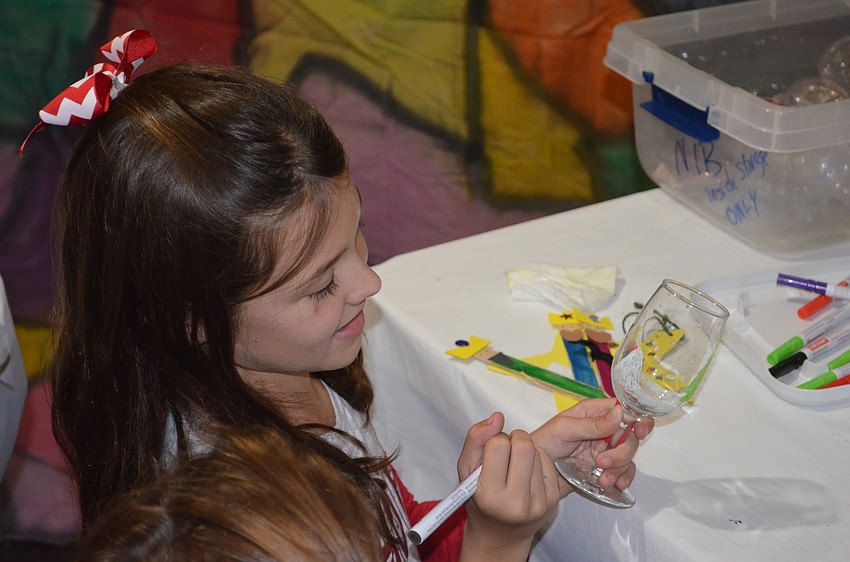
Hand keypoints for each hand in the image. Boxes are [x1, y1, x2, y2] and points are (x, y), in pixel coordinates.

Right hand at [458, 423, 559, 561]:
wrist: (499, 536)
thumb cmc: (479, 500)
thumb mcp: (466, 471)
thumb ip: (476, 440)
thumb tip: (497, 416)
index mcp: (490, 495)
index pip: (498, 444)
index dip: (493, 442)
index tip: (490, 454)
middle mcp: (516, 502)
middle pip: (524, 444)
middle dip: (514, 439)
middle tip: (506, 452)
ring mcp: (538, 503)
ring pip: (537, 451)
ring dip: (526, 451)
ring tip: (514, 467)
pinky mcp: (553, 501)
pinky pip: (549, 461)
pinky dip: (538, 460)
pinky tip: (527, 473)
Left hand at [530, 398, 653, 495]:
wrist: (531, 472)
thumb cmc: (543, 442)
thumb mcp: (563, 429)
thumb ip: (591, 424)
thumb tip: (619, 413)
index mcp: (593, 413)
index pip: (622, 410)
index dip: (636, 418)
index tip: (639, 430)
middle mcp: (603, 430)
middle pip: (629, 436)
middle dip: (622, 451)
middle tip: (602, 462)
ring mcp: (605, 451)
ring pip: (627, 456)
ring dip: (620, 468)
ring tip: (603, 479)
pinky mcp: (604, 469)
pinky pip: (623, 472)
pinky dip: (622, 479)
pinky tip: (615, 485)